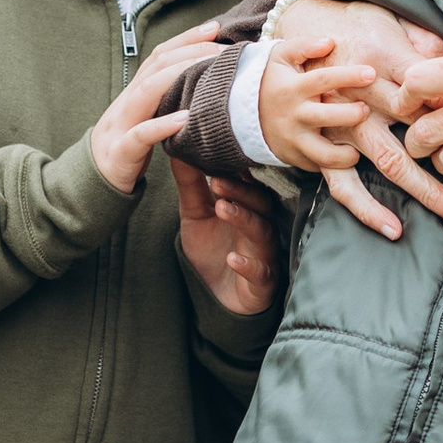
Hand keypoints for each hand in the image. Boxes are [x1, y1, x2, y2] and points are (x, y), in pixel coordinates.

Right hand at [88, 30, 216, 192]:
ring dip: (178, 77)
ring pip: (146, 92)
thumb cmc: (130, 146)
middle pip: (156, 66)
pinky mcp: (121, 152)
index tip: (215, 28)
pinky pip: (141, 135)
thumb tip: (206, 80)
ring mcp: (121, 125)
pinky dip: (162, 125)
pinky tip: (185, 119)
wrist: (95, 179)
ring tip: (209, 71)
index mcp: (136, 91)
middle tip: (223, 49)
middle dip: (190, 52)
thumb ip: (168, 98)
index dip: (186, 39)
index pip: (160, 55)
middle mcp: (128, 101)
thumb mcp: (149, 117)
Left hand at [171, 157, 281, 313]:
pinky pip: (260, 273)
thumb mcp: (194, 214)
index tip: (217, 156)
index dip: (235, 170)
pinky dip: (248, 265)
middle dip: (239, 192)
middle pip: (259, 203)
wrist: (217, 297)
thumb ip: (190, 183)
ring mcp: (264, 253)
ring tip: (221, 209)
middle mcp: (260, 226)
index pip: (248, 183)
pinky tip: (233, 259)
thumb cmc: (212, 250)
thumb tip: (178, 145)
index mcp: (248, 206)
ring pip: (261, 232)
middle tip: (216, 182)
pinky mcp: (263, 281)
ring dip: (243, 219)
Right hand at [256, 0, 442, 243]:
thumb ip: (422, 39)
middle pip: (415, 131)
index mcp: (379, 59)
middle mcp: (361, 96)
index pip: (427, 88)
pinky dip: (367, 209)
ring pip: (390, 162)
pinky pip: (344, 185)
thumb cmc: (350, 28)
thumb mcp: (387, 19)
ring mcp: (341, 126)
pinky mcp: (323, 148)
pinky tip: (393, 228)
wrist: (290, 40)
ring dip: (426, 190)